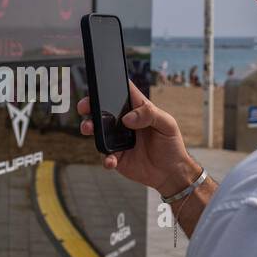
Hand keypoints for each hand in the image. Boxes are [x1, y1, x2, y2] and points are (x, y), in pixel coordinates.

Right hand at [78, 80, 200, 195]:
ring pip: (98, 130)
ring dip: (90, 127)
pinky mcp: (116, 156)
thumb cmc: (171, 144)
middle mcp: (124, 122)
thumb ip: (150, 115)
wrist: (171, 173)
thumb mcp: (167, 124)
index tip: (99, 84)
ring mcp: (118, 139)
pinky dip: (105, 157)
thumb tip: (127, 118)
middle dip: (90, 105)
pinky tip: (111, 160)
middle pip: (103, 109)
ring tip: (88, 128)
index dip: (110, 85)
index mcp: (137, 109)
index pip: (122, 92)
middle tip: (85, 106)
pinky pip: (105, 154)